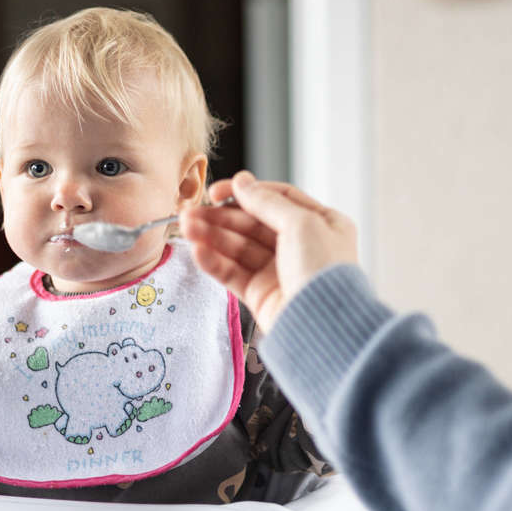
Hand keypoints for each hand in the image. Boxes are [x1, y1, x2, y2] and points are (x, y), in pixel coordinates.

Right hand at [180, 171, 357, 330]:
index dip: (245, 193)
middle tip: (190, 212)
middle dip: (220, 217)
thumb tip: (243, 182)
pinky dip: (214, 261)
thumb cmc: (326, 273)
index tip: (216, 192)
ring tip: (186, 228)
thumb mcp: (301, 224)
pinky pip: (233, 272)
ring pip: (238, 247)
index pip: (276, 199)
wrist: (324, 328)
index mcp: (320, 223)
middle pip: (252, 223)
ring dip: (210, 236)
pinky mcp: (261, 294)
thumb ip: (267, 202)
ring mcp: (279, 270)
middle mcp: (300, 245)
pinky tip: (198, 251)